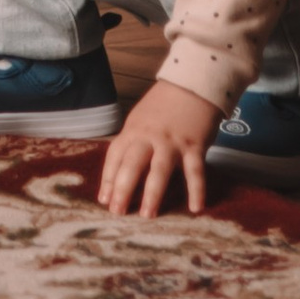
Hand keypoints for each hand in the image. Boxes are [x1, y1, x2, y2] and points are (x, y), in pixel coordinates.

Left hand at [96, 79, 219, 218]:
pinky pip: (195, 171)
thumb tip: (118, 171)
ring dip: (152, 193)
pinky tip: (195, 208)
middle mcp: (150, 136)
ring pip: (159, 170)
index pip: (115, 155)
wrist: (193, 84)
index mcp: (134, 130)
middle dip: (123, 189)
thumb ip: (132, 142)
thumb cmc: (164, 105)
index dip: (107, 178)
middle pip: (132, 164)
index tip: (103, 199)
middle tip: (117, 212)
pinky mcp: (195, 146)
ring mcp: (172, 142)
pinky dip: (196, 190)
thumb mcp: (140, 118)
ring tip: (146, 215)